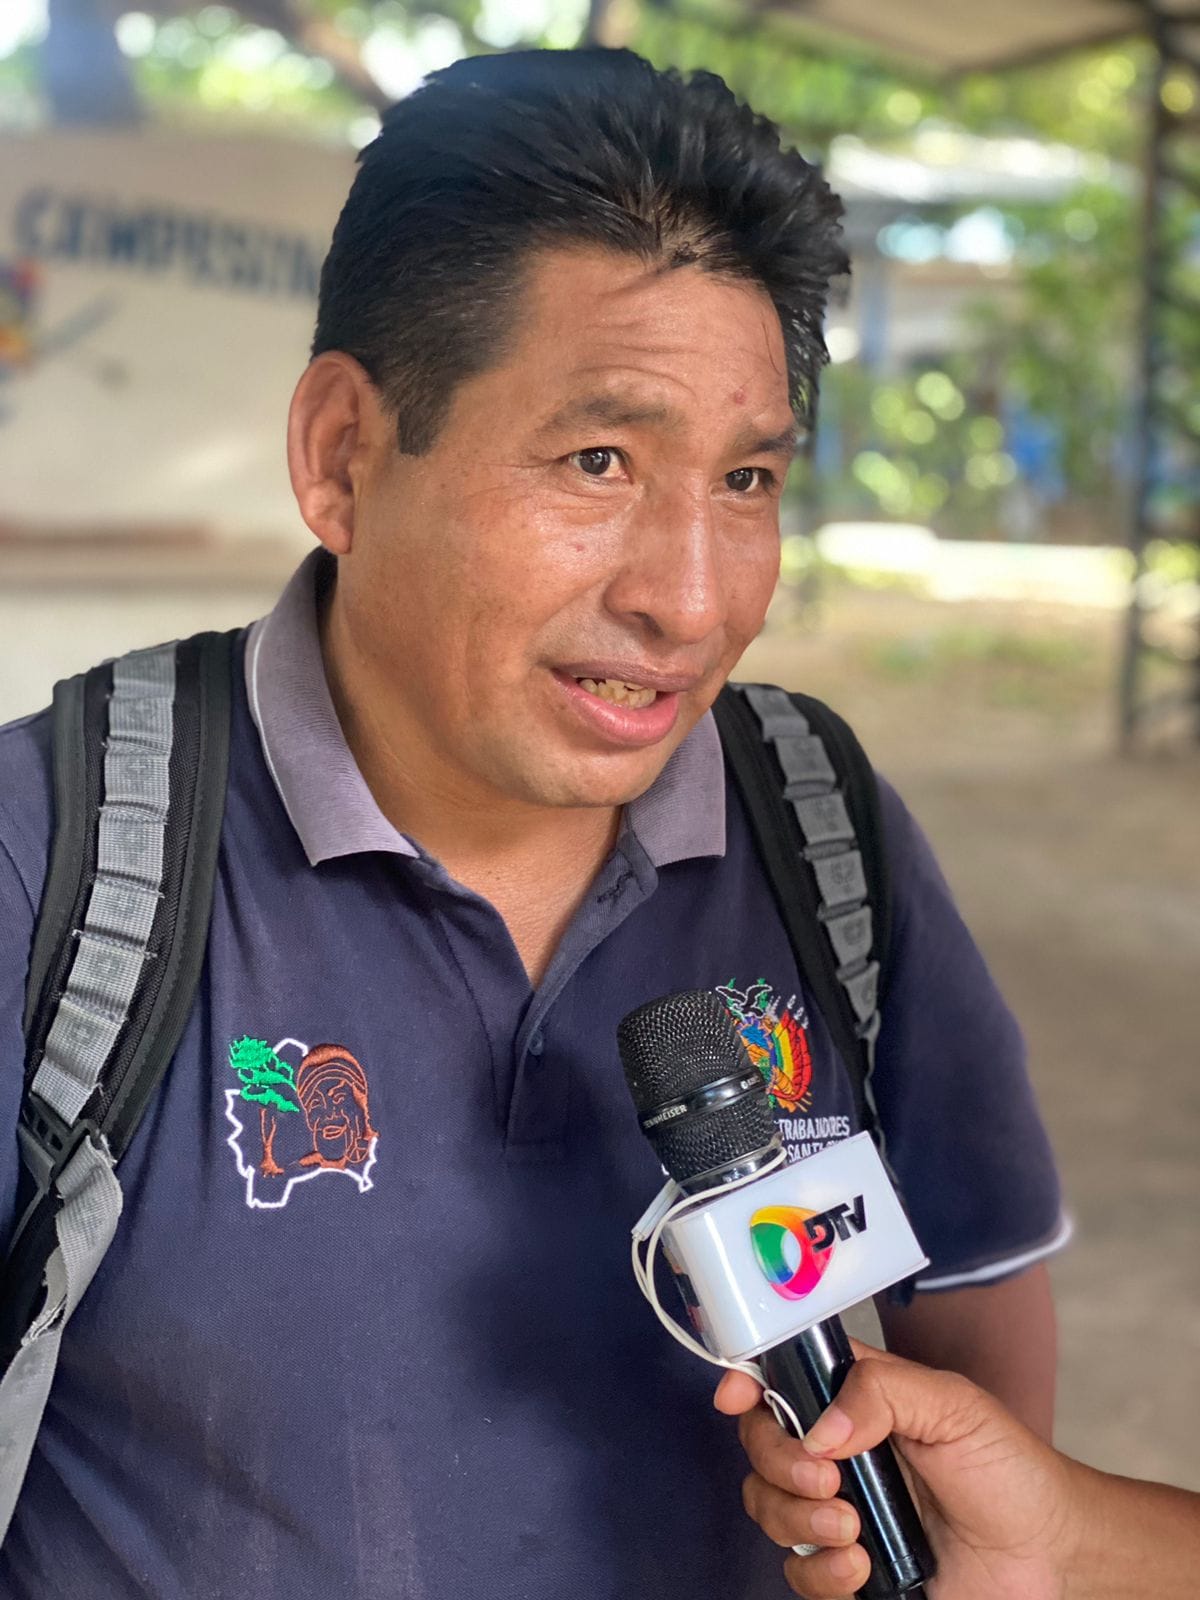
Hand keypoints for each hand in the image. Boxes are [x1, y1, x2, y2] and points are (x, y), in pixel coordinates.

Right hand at [715, 1341, 1075, 1599]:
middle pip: (760, 1446)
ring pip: (768, 1509)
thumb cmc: (1008, 1467)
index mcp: (854, 1399)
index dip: (746, 1382)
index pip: (779, 1379)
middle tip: (829, 1481)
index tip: (737, 1397)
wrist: (1047, 1553)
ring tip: (853, 1530)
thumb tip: (820, 1430)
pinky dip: (820, 1574)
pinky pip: (799, 1575)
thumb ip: (882, 1392)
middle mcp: (835, 1452)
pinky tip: (861, 1568)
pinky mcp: (849, 1571)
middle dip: (780, 1463)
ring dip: (798, 1521)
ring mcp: (837, 1512)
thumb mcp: (952, 1405)